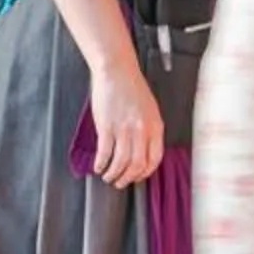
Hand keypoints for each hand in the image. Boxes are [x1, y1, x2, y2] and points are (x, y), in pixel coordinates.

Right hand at [85, 57, 164, 188]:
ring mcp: (125, 129)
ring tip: (107, 176)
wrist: (117, 71)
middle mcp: (142, 130)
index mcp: (156, 126)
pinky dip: (101, 164)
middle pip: (137, 165)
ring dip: (113, 174)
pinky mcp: (107, 126)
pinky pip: (105, 153)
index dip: (144, 173)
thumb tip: (142, 150)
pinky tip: (98, 166)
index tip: (137, 177)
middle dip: (127, 178)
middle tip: (119, 182)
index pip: (154, 159)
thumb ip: (148, 129)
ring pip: (121, 163)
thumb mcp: (149, 109)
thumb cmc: (132, 88)